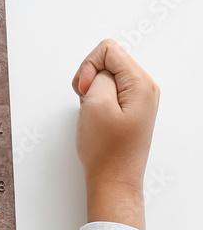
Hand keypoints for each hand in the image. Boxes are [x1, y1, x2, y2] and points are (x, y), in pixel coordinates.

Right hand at [72, 39, 159, 229]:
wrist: (113, 179)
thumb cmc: (106, 150)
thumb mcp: (96, 104)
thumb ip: (98, 76)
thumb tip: (99, 71)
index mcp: (141, 84)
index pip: (108, 50)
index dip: (88, 66)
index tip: (86, 90)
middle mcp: (144, 88)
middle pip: (108, 60)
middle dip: (89, 77)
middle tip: (88, 101)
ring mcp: (138, 99)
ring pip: (105, 75)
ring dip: (91, 89)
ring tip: (91, 111)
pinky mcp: (129, 108)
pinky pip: (108, 90)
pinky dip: (95, 98)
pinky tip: (95, 115)